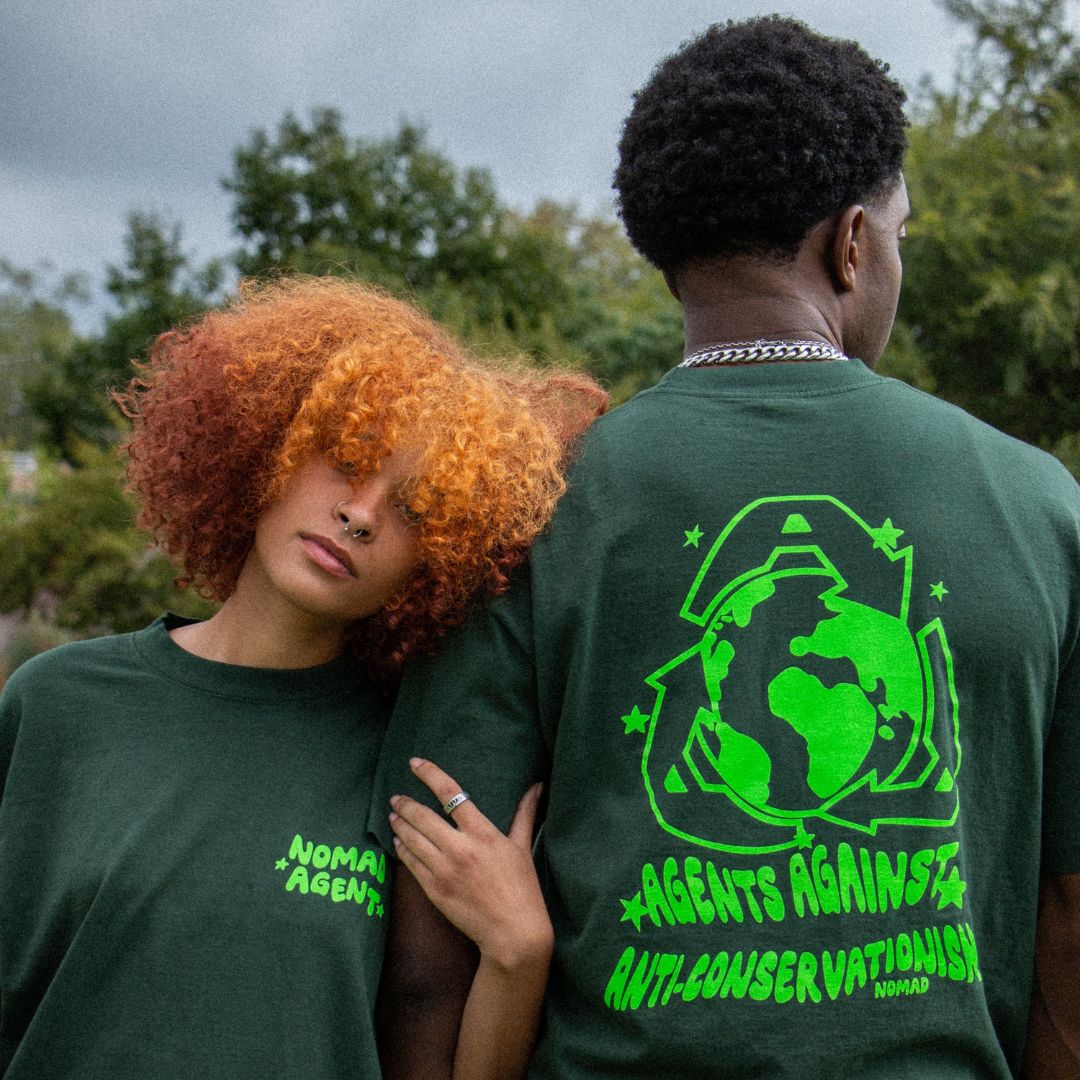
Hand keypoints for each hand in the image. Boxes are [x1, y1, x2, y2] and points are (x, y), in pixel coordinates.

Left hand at [389, 758, 552, 972]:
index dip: (430, 774)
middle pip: (423, 816)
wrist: (512, 933)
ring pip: (412, 839)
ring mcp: (444, 870)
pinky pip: (410, 863)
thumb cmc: (522, 888)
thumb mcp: (523, 846)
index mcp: (484, 833)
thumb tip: (537, 785)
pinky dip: (402, 849)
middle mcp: (460, 848)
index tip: (415, 763)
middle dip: (405, 803)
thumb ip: (525, 813)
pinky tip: (398, 841)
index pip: (451, 794)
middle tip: (396, 797)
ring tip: (393, 814)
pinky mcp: (434, 890)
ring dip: (400, 823)